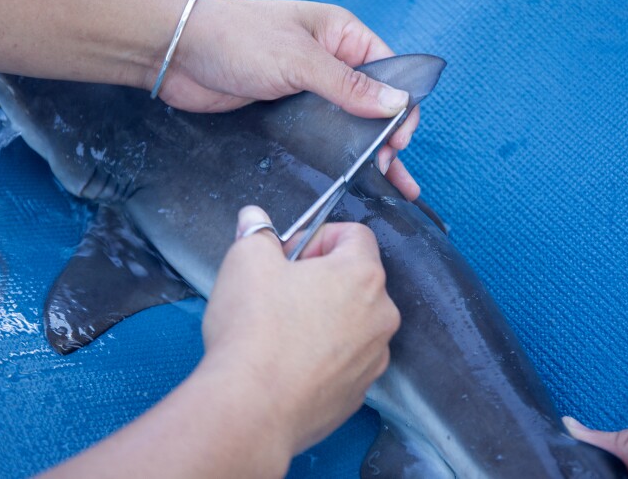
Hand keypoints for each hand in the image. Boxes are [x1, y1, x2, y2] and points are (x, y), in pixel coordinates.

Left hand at [164, 0, 421, 199]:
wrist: (177, 53)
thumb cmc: (236, 39)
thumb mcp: (299, 61)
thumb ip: (348, 87)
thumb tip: (397, 105)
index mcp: (340, 34)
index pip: (388, 71)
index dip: (400, 104)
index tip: (400, 139)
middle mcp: (328, 60)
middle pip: (371, 101)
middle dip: (385, 135)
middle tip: (389, 168)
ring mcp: (306, 88)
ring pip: (346, 122)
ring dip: (364, 149)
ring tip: (384, 185)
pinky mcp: (285, 111)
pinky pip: (319, 134)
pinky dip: (334, 153)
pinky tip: (347, 175)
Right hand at [201, 206, 400, 455]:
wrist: (252, 409)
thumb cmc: (254, 329)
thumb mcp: (246, 261)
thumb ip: (257, 233)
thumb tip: (255, 218)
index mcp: (362, 275)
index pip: (355, 234)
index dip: (317, 238)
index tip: (287, 257)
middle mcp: (381, 316)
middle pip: (355, 279)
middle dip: (319, 278)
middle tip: (278, 292)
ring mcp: (373, 359)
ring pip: (352, 322)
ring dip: (323, 318)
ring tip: (280, 331)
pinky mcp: (358, 393)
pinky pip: (345, 360)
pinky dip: (322, 356)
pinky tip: (286, 364)